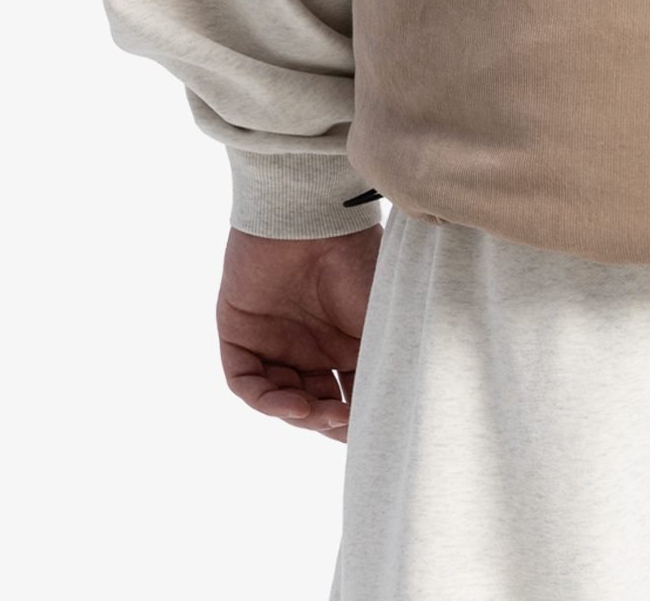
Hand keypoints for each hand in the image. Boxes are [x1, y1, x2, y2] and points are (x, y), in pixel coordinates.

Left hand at [217, 225, 381, 442]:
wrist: (313, 216)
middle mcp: (310, 345)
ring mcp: (274, 341)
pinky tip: (293, 405)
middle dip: (329, 421)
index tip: (374, 433)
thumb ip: (389, 359)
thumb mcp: (382, 315)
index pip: (349, 394)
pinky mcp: (240, 335)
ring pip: (281, 397)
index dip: (358, 419)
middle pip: (315, 403)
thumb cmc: (357, 259)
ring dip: (300, 414)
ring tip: (319, 415)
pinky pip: (247, 382)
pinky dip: (268, 400)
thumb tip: (409, 407)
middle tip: (344, 424)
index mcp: (346, 341)